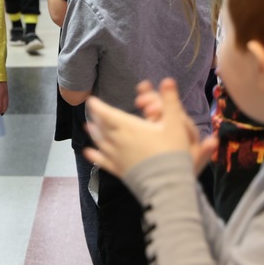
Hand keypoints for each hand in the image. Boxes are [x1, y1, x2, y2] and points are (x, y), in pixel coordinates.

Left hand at [84, 78, 217, 178]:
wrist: (167, 184)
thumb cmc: (172, 152)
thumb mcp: (175, 124)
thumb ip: (170, 101)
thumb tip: (168, 80)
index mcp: (128, 127)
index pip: (106, 113)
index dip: (97, 106)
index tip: (91, 100)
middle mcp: (117, 140)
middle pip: (101, 126)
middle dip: (96, 117)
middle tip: (92, 112)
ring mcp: (116, 156)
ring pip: (99, 142)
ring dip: (94, 133)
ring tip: (89, 127)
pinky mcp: (118, 170)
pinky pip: (102, 161)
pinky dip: (94, 156)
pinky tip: (87, 152)